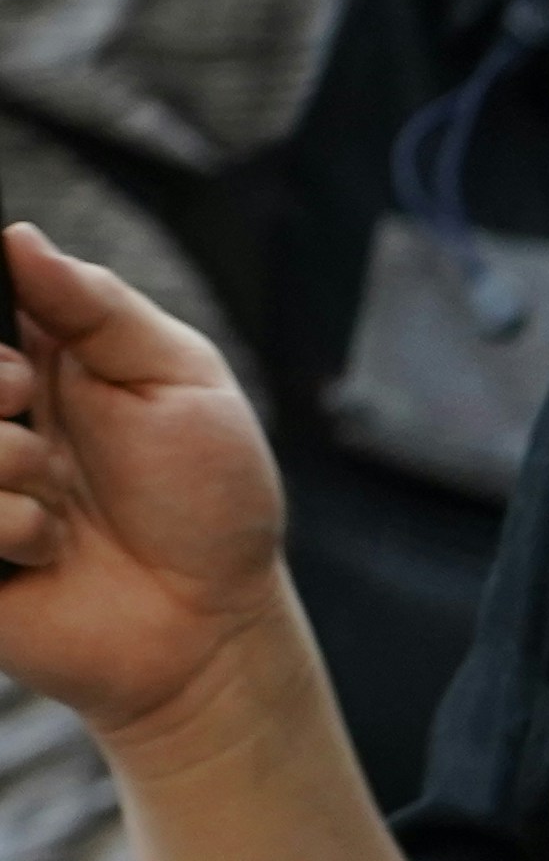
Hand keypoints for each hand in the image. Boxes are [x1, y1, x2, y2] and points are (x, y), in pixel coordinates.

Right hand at [0, 227, 296, 744]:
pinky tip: (48, 548)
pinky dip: (4, 527)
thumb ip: (98, 305)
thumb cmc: (210, 500)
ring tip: (60, 495)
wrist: (216, 623)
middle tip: (29, 404)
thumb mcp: (180, 379)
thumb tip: (17, 237)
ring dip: (3, 461)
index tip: (18, 356)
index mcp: (26, 358)